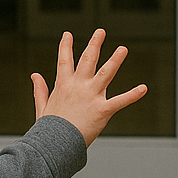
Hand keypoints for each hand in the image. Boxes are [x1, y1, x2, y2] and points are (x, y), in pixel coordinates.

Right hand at [32, 30, 146, 148]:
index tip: (67, 34)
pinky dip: (133, 95)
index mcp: (63, 86)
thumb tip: (34, 75)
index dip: (65, 46)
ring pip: (106, 73)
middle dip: (94, 44)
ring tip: (123, 49)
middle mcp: (78, 87)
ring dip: (115, 60)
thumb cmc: (49, 129)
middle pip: (87, 60)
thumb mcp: (42, 107)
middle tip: (100, 32)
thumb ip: (40, 90)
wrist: (55, 145)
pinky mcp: (102, 110)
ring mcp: (91, 97)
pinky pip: (120, 101)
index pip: (64, 61)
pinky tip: (143, 88)